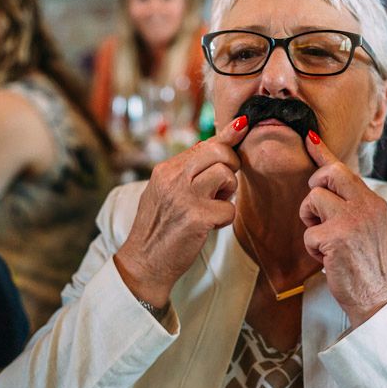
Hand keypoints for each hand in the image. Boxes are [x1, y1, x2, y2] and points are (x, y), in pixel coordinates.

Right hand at [114, 116, 247, 306]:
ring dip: (228, 192)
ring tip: (213, 205)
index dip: (226, 137)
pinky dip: (225, 219)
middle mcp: (173, 178)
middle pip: (219, 152)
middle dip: (231, 166)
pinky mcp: (197, 218)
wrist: (144, 262)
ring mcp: (184, 197)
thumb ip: (186, 172)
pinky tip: (210, 226)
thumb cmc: (159, 228)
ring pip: (226, 175)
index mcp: (165, 169)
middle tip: (223, 186)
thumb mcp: (165, 192)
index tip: (242, 124)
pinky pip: (229, 209)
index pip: (203, 145)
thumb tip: (217, 149)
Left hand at [299, 132, 386, 327]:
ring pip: (313, 199)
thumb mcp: (367, 226)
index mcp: (374, 201)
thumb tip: (326, 184)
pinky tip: (327, 259)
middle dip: (314, 188)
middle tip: (317, 211)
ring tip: (325, 241)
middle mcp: (366, 205)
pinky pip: (309, 232)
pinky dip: (312, 247)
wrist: (377, 297)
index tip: (309, 137)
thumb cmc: (367, 263)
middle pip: (328, 174)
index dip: (323, 153)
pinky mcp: (337, 237)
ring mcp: (352, 220)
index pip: (345, 170)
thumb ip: (352, 204)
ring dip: (311, 221)